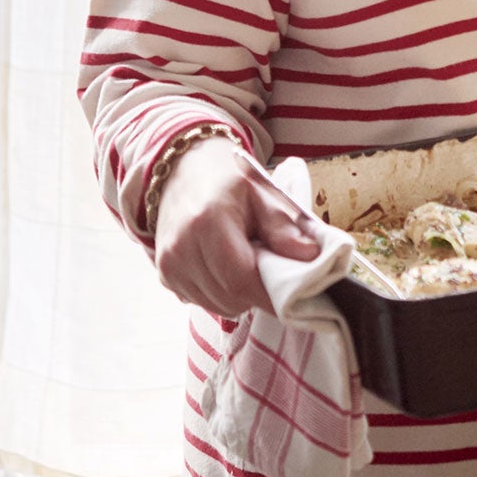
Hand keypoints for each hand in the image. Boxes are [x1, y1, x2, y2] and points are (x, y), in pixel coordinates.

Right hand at [153, 137, 325, 317]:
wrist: (183, 171)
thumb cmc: (227, 180)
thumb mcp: (261, 191)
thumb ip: (284, 225)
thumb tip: (311, 256)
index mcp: (207, 222)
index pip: (241, 279)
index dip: (270, 294)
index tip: (295, 295)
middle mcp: (181, 248)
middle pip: (230, 298)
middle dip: (259, 293)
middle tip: (273, 272)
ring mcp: (169, 265)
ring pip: (218, 305)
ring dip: (240, 295)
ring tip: (248, 262)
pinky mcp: (165, 276)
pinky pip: (203, 301)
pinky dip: (222, 292)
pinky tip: (226, 266)